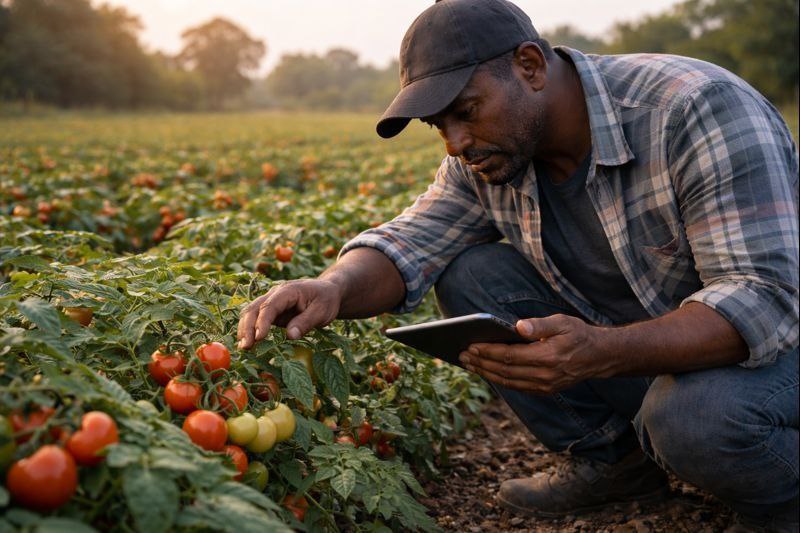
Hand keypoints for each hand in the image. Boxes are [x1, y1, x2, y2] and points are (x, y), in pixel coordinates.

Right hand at [237, 279, 341, 349]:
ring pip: (251, 313)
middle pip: (254, 308)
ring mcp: (271, 302)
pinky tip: (247, 343)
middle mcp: (275, 294)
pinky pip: (256, 318)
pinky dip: (249, 330)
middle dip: (248, 327)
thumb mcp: (321, 311)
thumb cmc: (326, 299)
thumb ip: (305, 322)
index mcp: (288, 291)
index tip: (259, 338)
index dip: (262, 322)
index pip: (270, 306)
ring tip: (243, 347)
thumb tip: (290, 336)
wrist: (327, 291)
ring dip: (245, 329)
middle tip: (246, 346)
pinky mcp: (271, 311)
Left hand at [458, 314, 611, 393]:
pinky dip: (500, 381)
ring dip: (486, 374)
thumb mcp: (563, 323)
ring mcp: (545, 386)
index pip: (509, 356)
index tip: (471, 346)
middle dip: (481, 363)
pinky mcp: (545, 390)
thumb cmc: (579, 335)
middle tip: (462, 355)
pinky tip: (488, 372)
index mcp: (547, 356)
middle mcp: (545, 375)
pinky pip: (517, 387)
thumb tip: (519, 326)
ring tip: (470, 365)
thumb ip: (540, 325)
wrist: (600, 357)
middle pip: (505, 371)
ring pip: (508, 382)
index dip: (488, 351)